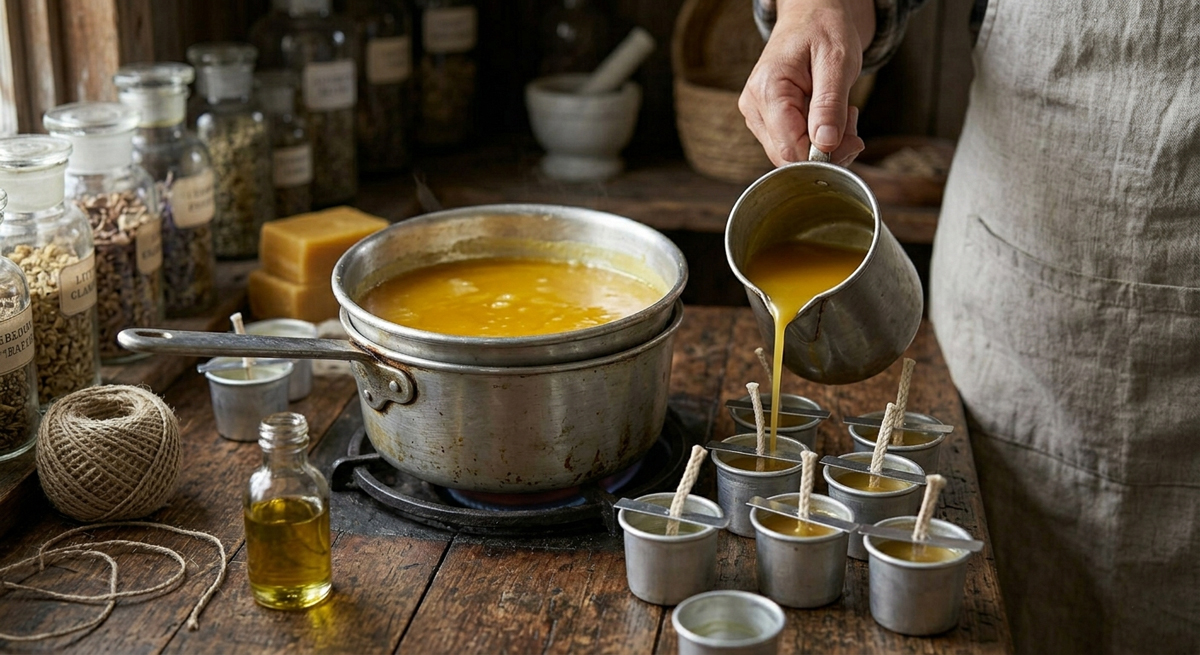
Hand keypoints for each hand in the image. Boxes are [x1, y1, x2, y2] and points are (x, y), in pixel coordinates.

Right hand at [739, 0, 873, 165]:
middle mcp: (754, 106)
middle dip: (827, 150)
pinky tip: (828, 116)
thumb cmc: (824, 29)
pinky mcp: (765, 119)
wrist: (810, 14)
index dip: (824, 155)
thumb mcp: (837, 62)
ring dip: (824, 144)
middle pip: (787, 156)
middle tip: (851, 120)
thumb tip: (824, 146)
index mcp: (768, 89)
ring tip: (841, 111)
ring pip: (790, 154)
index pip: (789, 147)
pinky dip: (815, 139)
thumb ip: (829, 104)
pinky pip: (791, 144)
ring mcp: (756, 115)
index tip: (854, 138)